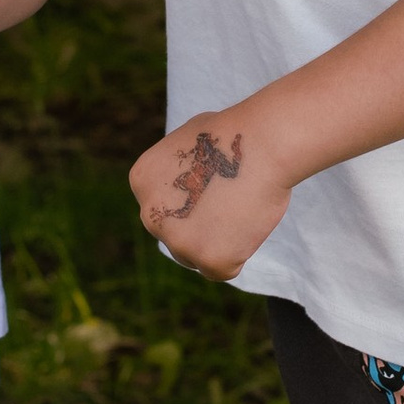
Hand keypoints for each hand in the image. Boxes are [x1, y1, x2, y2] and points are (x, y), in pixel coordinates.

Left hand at [128, 106, 290, 280]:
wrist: (261, 144)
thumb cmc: (232, 133)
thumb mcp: (184, 143)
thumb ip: (174, 171)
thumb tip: (181, 188)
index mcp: (142, 182)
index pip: (163, 208)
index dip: (193, 201)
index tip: (214, 188)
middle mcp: (150, 215)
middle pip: (174, 237)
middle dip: (200, 227)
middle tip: (230, 205)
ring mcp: (177, 241)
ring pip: (196, 258)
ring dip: (217, 243)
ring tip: (240, 211)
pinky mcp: (207, 260)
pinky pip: (222, 269)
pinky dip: (238, 254)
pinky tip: (247, 225)